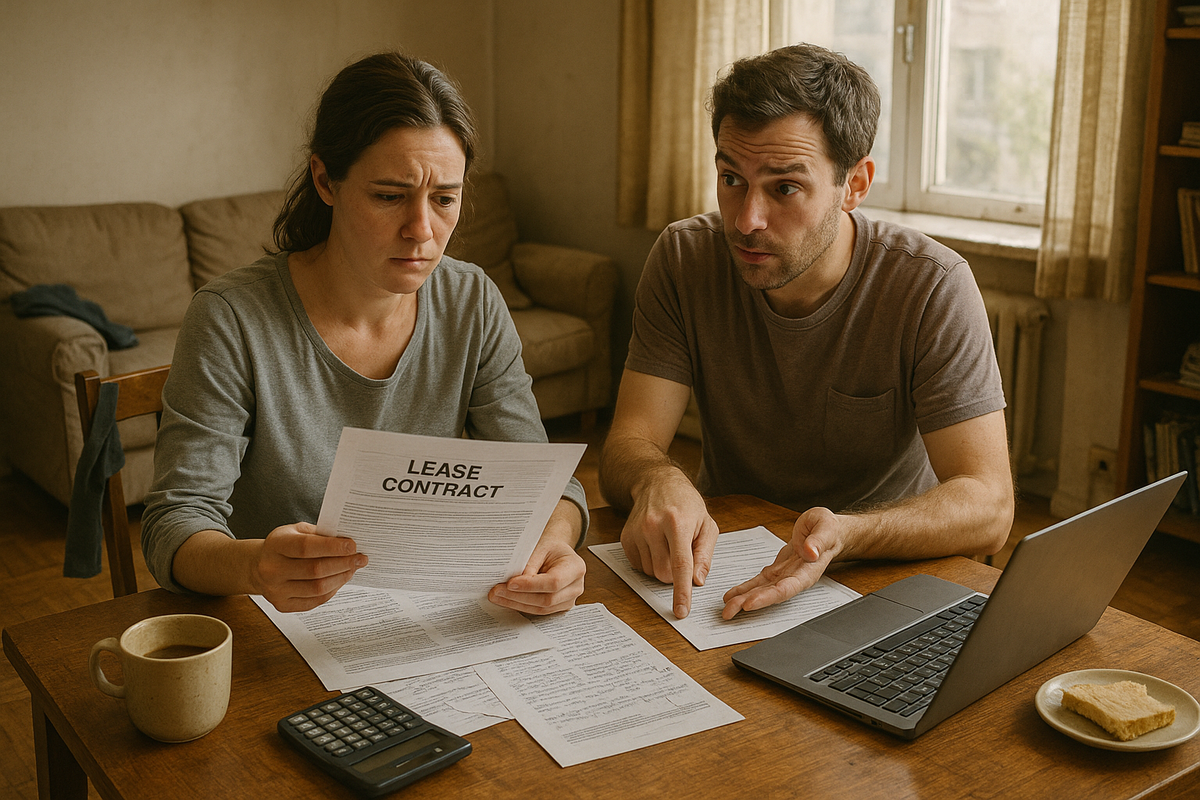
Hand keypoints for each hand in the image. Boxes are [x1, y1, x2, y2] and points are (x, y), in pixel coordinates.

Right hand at [250, 522, 366, 611]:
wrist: (258, 566)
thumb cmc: (283, 546)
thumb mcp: (296, 531)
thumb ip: (319, 534)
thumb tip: (348, 541)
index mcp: (275, 545)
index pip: (306, 547)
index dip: (332, 547)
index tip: (352, 545)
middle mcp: (272, 569)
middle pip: (315, 570)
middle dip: (343, 563)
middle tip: (360, 558)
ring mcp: (276, 590)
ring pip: (318, 588)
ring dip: (341, 578)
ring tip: (353, 568)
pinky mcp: (282, 605)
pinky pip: (315, 601)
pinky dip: (332, 590)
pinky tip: (340, 579)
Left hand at [488, 538, 584, 614]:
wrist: (557, 553)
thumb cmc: (550, 548)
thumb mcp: (540, 547)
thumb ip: (530, 565)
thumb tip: (515, 583)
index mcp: (576, 567)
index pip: (554, 582)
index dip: (531, 585)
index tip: (510, 583)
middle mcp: (576, 586)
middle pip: (547, 599)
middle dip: (519, 596)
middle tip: (497, 590)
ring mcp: (569, 600)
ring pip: (542, 608)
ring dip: (516, 603)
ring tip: (497, 596)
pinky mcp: (559, 607)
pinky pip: (539, 610)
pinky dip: (521, 605)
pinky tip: (507, 599)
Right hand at [620, 471, 718, 618]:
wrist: (657, 483)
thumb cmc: (686, 504)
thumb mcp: (707, 524)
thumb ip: (705, 554)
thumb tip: (698, 581)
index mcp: (678, 523)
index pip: (680, 565)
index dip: (681, 591)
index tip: (681, 611)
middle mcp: (653, 527)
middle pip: (664, 574)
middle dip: (675, 574)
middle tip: (682, 555)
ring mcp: (636, 532)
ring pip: (651, 573)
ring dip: (662, 567)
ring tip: (668, 545)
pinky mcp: (626, 538)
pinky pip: (639, 567)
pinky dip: (650, 562)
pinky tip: (655, 545)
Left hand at [721, 507, 840, 618]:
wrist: (827, 532)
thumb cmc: (828, 529)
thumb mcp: (826, 528)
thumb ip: (818, 541)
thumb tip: (810, 551)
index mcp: (807, 571)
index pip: (786, 588)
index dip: (767, 597)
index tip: (749, 603)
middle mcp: (794, 578)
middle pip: (770, 594)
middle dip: (748, 603)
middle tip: (729, 611)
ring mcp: (784, 576)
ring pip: (761, 591)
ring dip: (743, 600)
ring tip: (726, 608)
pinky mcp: (776, 570)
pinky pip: (758, 582)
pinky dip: (744, 589)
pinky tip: (731, 595)